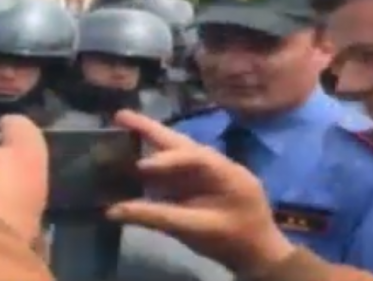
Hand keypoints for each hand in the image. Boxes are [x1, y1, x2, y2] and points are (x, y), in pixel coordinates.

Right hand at [107, 110, 294, 275]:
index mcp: (226, 172)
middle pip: (182, 143)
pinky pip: (176, 170)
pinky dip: (155, 163)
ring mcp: (208, 174)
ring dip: (152, 141)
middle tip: (120, 115)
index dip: (166, 159)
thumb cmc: (233, 240)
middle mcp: (217, 165)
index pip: (194, 156)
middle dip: (152, 130)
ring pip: (178, 152)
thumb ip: (156, 217)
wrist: (260, 255)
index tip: (140, 166)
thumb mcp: (196, 230)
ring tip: (124, 127)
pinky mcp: (200, 185)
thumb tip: (113, 210)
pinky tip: (135, 159)